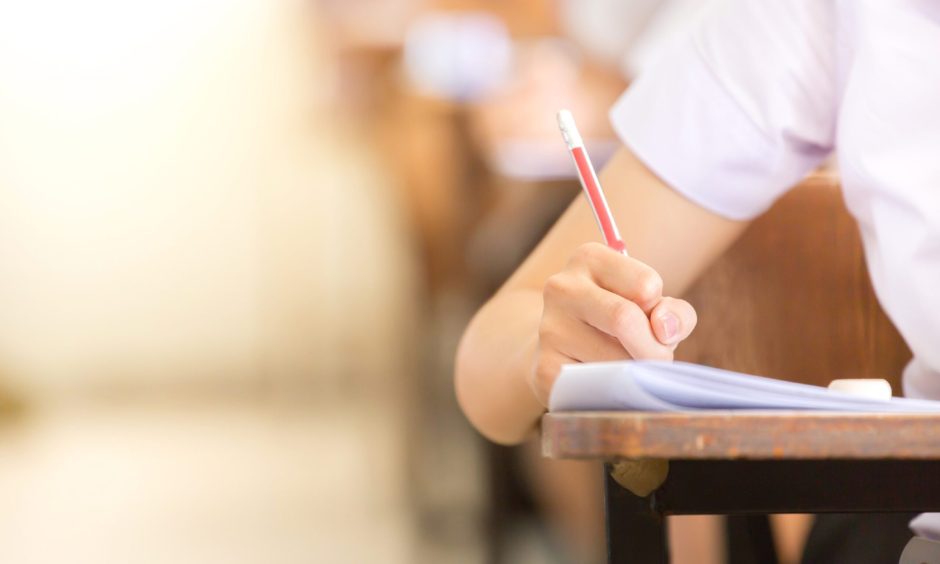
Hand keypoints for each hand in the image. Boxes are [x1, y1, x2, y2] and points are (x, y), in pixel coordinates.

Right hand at [529, 242, 697, 406]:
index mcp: (589, 258)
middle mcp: (561, 286)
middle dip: (654, 349)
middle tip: (654, 360)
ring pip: (612, 358)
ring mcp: (548, 327)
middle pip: (624, 318)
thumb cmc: (619, 326)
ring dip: (635, 374)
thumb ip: (676, 314)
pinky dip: (613, 391)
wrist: (565, 352)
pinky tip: (604, 383)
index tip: (647, 320)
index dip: (658, 311)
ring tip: (626, 370)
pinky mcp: (544, 367)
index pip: (646, 285)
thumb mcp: (654, 309)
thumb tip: (663, 330)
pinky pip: (595, 386)